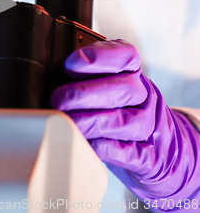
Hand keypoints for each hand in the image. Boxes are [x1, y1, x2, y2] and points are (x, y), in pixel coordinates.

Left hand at [50, 40, 199, 209]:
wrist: (161, 143)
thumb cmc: (122, 106)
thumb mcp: (109, 81)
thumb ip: (86, 75)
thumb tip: (50, 74)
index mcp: (133, 72)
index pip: (125, 56)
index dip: (98, 57)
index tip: (71, 63)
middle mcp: (144, 96)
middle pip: (122, 89)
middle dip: (85, 93)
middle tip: (59, 98)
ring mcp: (149, 126)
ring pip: (125, 122)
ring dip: (92, 121)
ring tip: (67, 122)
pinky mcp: (147, 156)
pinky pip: (129, 152)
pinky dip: (107, 148)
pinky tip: (88, 143)